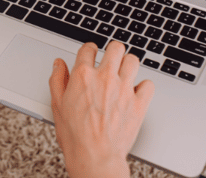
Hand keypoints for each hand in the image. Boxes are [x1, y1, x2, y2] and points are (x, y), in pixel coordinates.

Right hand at [50, 42, 154, 177]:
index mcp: (83, 76)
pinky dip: (143, 86)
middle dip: (112, 50)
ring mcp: (124, 89)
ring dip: (128, 64)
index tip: (91, 52)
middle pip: (115, 48)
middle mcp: (105, 78)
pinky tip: (136, 91)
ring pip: (133, 61)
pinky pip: (148, 85)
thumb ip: (58, 80)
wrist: (95, 157)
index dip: (89, 49)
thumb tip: (59, 64)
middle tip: (111, 58)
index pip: (88, 48)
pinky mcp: (139, 103)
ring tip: (124, 71)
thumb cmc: (76, 136)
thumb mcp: (57, 105)